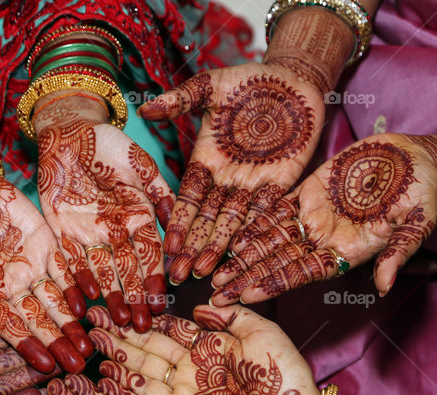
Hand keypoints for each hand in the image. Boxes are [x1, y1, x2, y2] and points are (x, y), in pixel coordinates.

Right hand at [0, 163, 92, 373]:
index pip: (9, 325)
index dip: (27, 345)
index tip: (45, 366)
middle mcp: (11, 286)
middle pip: (38, 320)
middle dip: (57, 343)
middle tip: (77, 366)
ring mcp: (31, 267)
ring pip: (56, 301)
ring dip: (72, 323)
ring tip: (88, 345)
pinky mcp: (47, 245)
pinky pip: (66, 270)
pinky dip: (77, 287)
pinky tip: (88, 305)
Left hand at [35, 92, 173, 332]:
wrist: (70, 132)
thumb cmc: (109, 144)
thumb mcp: (140, 164)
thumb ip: (160, 191)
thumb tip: (178, 218)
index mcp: (140, 218)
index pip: (151, 255)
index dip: (156, 278)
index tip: (161, 301)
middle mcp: (117, 233)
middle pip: (128, 272)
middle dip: (135, 299)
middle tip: (142, 326)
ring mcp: (90, 235)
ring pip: (102, 272)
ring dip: (111, 297)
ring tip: (120, 320)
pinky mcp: (63, 232)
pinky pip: (72, 261)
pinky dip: (79, 279)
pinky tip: (88, 297)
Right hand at [86, 304, 319, 394]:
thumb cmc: (286, 377)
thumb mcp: (262, 332)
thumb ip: (231, 315)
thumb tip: (202, 304)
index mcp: (213, 348)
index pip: (171, 329)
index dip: (146, 317)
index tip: (123, 304)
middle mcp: (194, 368)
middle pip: (149, 347)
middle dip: (122, 334)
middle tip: (95, 319)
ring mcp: (185, 391)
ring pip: (142, 369)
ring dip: (117, 356)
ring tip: (92, 338)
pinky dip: (124, 384)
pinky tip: (105, 370)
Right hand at [138, 62, 323, 282]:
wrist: (293, 79)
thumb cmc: (248, 80)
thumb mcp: (210, 86)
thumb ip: (180, 100)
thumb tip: (144, 108)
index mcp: (206, 160)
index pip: (188, 199)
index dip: (179, 223)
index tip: (169, 246)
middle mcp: (227, 179)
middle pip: (208, 219)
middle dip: (195, 246)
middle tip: (182, 274)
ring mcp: (253, 184)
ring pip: (235, 223)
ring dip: (221, 248)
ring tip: (209, 273)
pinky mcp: (282, 184)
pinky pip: (267, 213)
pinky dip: (256, 233)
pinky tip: (246, 255)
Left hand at [212, 133, 436, 303]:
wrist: (415, 159)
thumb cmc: (421, 193)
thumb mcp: (416, 223)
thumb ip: (397, 253)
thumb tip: (384, 286)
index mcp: (345, 252)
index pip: (302, 274)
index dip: (275, 284)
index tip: (247, 297)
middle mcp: (324, 239)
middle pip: (278, 263)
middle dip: (247, 278)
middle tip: (215, 293)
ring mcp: (313, 217)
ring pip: (271, 240)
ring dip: (243, 256)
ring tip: (212, 270)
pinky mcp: (307, 193)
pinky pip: (276, 209)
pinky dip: (254, 221)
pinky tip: (230, 234)